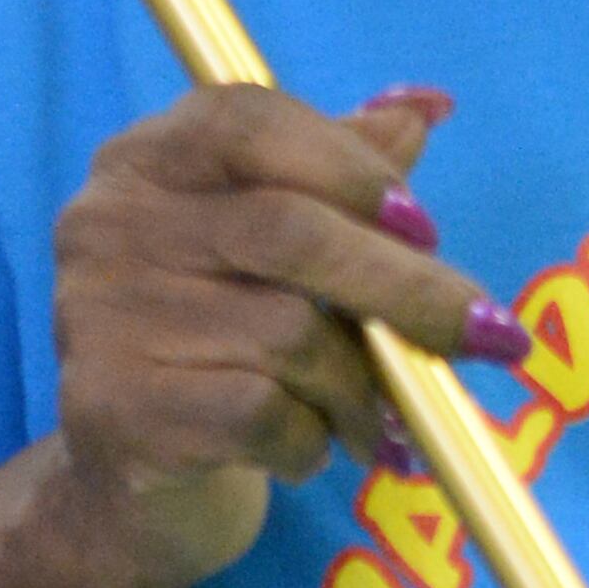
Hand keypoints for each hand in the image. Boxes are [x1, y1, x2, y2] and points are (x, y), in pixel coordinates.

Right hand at [50, 84, 515, 587]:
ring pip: (289, 334)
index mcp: (146, 159)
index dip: (350, 166)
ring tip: (380, 420)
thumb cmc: (218, 339)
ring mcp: (101, 315)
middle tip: (487, 333)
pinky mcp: (115, 406)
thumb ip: (342, 168)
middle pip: (288, 232)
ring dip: (363, 388)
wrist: (129, 482)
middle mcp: (106, 224)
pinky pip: (263, 414)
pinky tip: (308, 449)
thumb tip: (429, 105)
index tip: (426, 226)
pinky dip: (313, 439)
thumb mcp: (275, 247)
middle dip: (407, 287)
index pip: (249, 121)